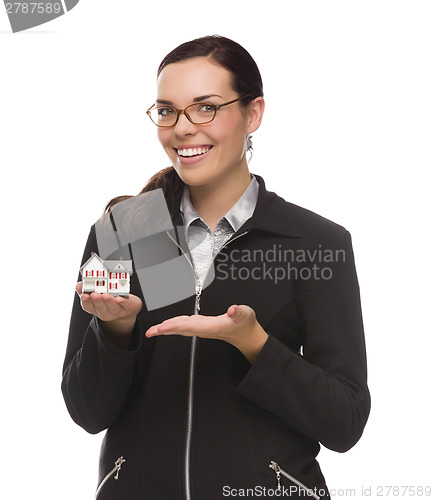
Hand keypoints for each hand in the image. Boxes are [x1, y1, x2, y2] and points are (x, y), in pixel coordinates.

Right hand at [76, 281, 142, 347]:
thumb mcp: (98, 294)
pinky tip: (120, 298)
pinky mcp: (130, 307)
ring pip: (113, 308)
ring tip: (106, 295)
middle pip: (101, 308)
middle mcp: (106, 312)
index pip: (88, 306)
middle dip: (97, 301)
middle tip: (94, 294)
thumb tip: (78, 285)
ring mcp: (118, 311)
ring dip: (109, 301)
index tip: (84, 295)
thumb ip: (87, 289)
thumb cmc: (111, 299)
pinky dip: (123, 302)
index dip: (86, 301)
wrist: (127, 309)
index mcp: (96, 308)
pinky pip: (127, 305)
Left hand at [145, 304, 267, 363]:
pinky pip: (184, 327)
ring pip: (181, 328)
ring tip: (153, 330)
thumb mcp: (246, 315)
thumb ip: (239, 312)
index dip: (175, 327)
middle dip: (164, 330)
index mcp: (212, 326)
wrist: (246, 335)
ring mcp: (202, 329)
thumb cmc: (245, 324)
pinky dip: (174, 325)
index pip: (189, 326)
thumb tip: (233, 309)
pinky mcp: (202, 326)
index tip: (162, 328)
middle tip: (149, 332)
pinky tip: (168, 324)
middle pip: (181, 329)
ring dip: (166, 329)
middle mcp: (204, 329)